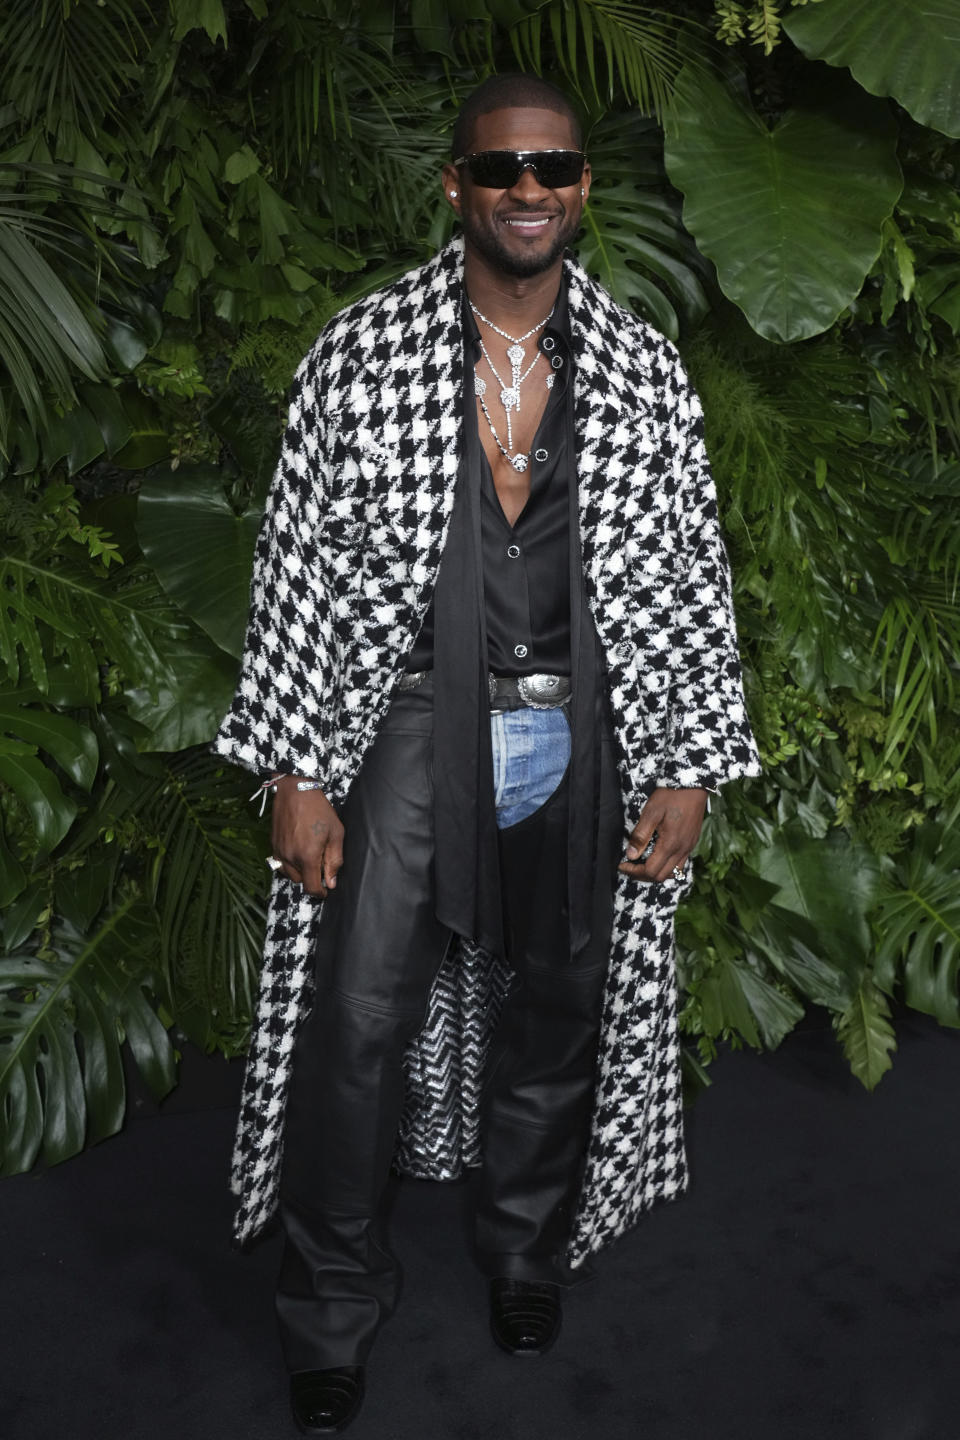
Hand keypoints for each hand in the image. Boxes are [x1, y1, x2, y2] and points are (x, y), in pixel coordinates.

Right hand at [270, 776, 343, 897]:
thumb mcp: (336, 833)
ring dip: (300, 871)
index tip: (325, 890)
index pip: (310, 887)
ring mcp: (279, 851)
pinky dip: (290, 863)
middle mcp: (290, 857)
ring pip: (289, 874)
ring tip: (310, 855)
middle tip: (321, 862)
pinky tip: (299, 849)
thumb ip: (334, 860)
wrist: (295, 790)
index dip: (320, 893)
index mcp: (307, 856)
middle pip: (300, 881)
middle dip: (311, 877)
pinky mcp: (273, 844)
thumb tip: (331, 881)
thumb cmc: (319, 809)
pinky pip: (281, 863)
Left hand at [618, 787, 706, 883]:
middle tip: (630, 867)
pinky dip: (667, 866)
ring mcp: (689, 847)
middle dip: (643, 875)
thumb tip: (631, 855)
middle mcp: (682, 850)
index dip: (634, 871)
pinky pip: (680, 863)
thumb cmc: (671, 796)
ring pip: (672, 873)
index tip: (622, 865)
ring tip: (642, 864)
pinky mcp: (692, 842)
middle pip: (661, 876)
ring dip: (656, 872)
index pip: (650, 871)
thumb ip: (640, 836)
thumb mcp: (651, 812)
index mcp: (670, 844)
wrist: (693, 785)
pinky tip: (657, 856)